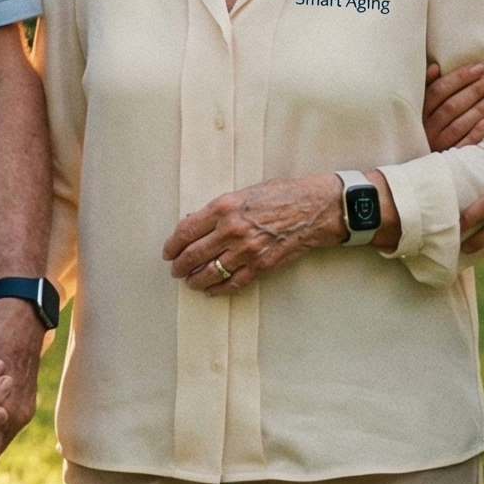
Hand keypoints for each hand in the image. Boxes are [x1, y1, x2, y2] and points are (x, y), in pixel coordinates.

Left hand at [165, 173, 348, 294]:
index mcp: (224, 207)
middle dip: (179, 266)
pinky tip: (211, 290)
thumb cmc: (282, 195)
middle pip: (193, 255)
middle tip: (175, 270)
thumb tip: (193, 222)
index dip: (172, 245)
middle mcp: (231, 230)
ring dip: (195, 280)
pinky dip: (218, 289)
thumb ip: (218, 209)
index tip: (167, 252)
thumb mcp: (245, 193)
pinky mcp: (261, 265)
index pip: (186, 231)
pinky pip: (233, 282)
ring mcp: (246, 250)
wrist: (315, 208)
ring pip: (210, 272)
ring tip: (190, 282)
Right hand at [423, 59, 483, 149]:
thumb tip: (435, 67)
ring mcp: (437, 143)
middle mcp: (426, 127)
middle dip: (474, 91)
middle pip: (451, 107)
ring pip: (458, 125)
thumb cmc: (422, 120)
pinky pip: (462, 145)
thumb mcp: (418, 102)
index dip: (458, 78)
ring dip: (479, 109)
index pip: (438, 90)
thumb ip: (426, 85)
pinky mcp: (447, 155)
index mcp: (418, 110)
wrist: (418, 159)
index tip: (478, 68)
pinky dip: (474, 134)